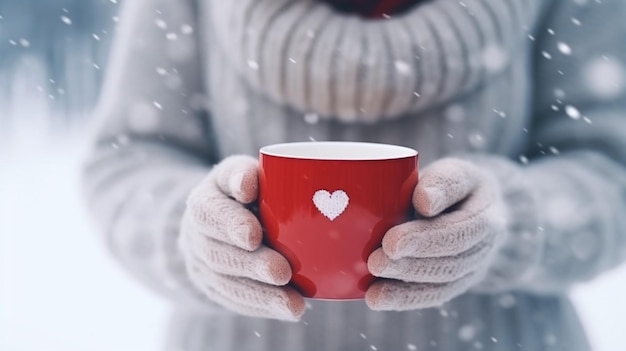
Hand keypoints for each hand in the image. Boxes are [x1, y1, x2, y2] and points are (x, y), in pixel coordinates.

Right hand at [179, 155, 304, 320]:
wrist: (220, 218)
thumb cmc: (244, 189)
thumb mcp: (241, 173)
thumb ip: (244, 173)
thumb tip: (249, 184)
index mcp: (203, 202)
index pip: (209, 212)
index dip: (230, 224)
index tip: (254, 235)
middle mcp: (196, 236)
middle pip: (219, 254)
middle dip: (252, 266)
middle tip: (281, 272)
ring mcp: (202, 265)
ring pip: (228, 284)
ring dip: (261, 295)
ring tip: (292, 304)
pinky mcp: (214, 287)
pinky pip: (235, 301)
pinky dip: (263, 307)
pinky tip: (288, 310)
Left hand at [366, 158, 508, 309]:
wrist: (475, 209)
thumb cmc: (455, 186)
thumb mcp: (455, 171)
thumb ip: (444, 181)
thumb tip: (425, 201)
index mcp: (487, 213)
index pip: (459, 230)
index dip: (426, 238)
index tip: (391, 242)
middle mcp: (485, 246)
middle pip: (450, 261)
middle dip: (411, 265)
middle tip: (376, 262)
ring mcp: (473, 269)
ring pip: (442, 284)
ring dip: (405, 288)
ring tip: (374, 290)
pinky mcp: (455, 283)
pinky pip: (433, 295)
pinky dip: (404, 299)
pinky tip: (376, 299)